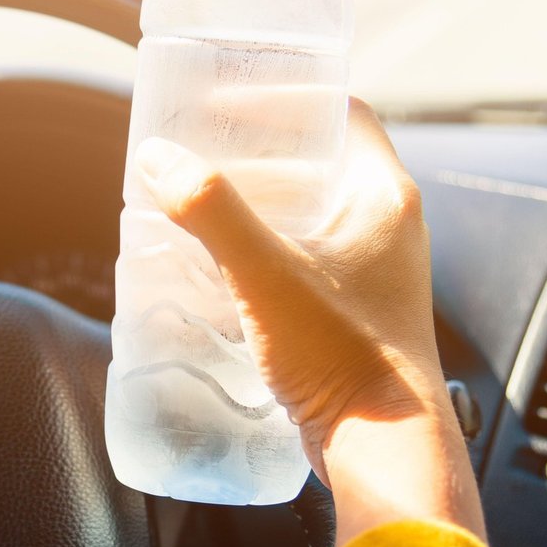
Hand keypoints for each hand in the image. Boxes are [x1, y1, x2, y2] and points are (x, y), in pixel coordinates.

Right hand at [138, 98, 483, 542]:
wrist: (383, 449)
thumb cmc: (343, 357)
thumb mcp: (264, 273)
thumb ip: (210, 211)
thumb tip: (158, 158)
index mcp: (385, 196)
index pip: (344, 111)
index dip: (287, 96)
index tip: (230, 99)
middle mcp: (388, 225)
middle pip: (320, 159)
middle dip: (257, 149)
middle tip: (200, 149)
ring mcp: (375, 271)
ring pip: (311, 210)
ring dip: (257, 200)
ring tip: (198, 201)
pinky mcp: (355, 311)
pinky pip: (306, 255)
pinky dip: (263, 245)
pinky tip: (218, 263)